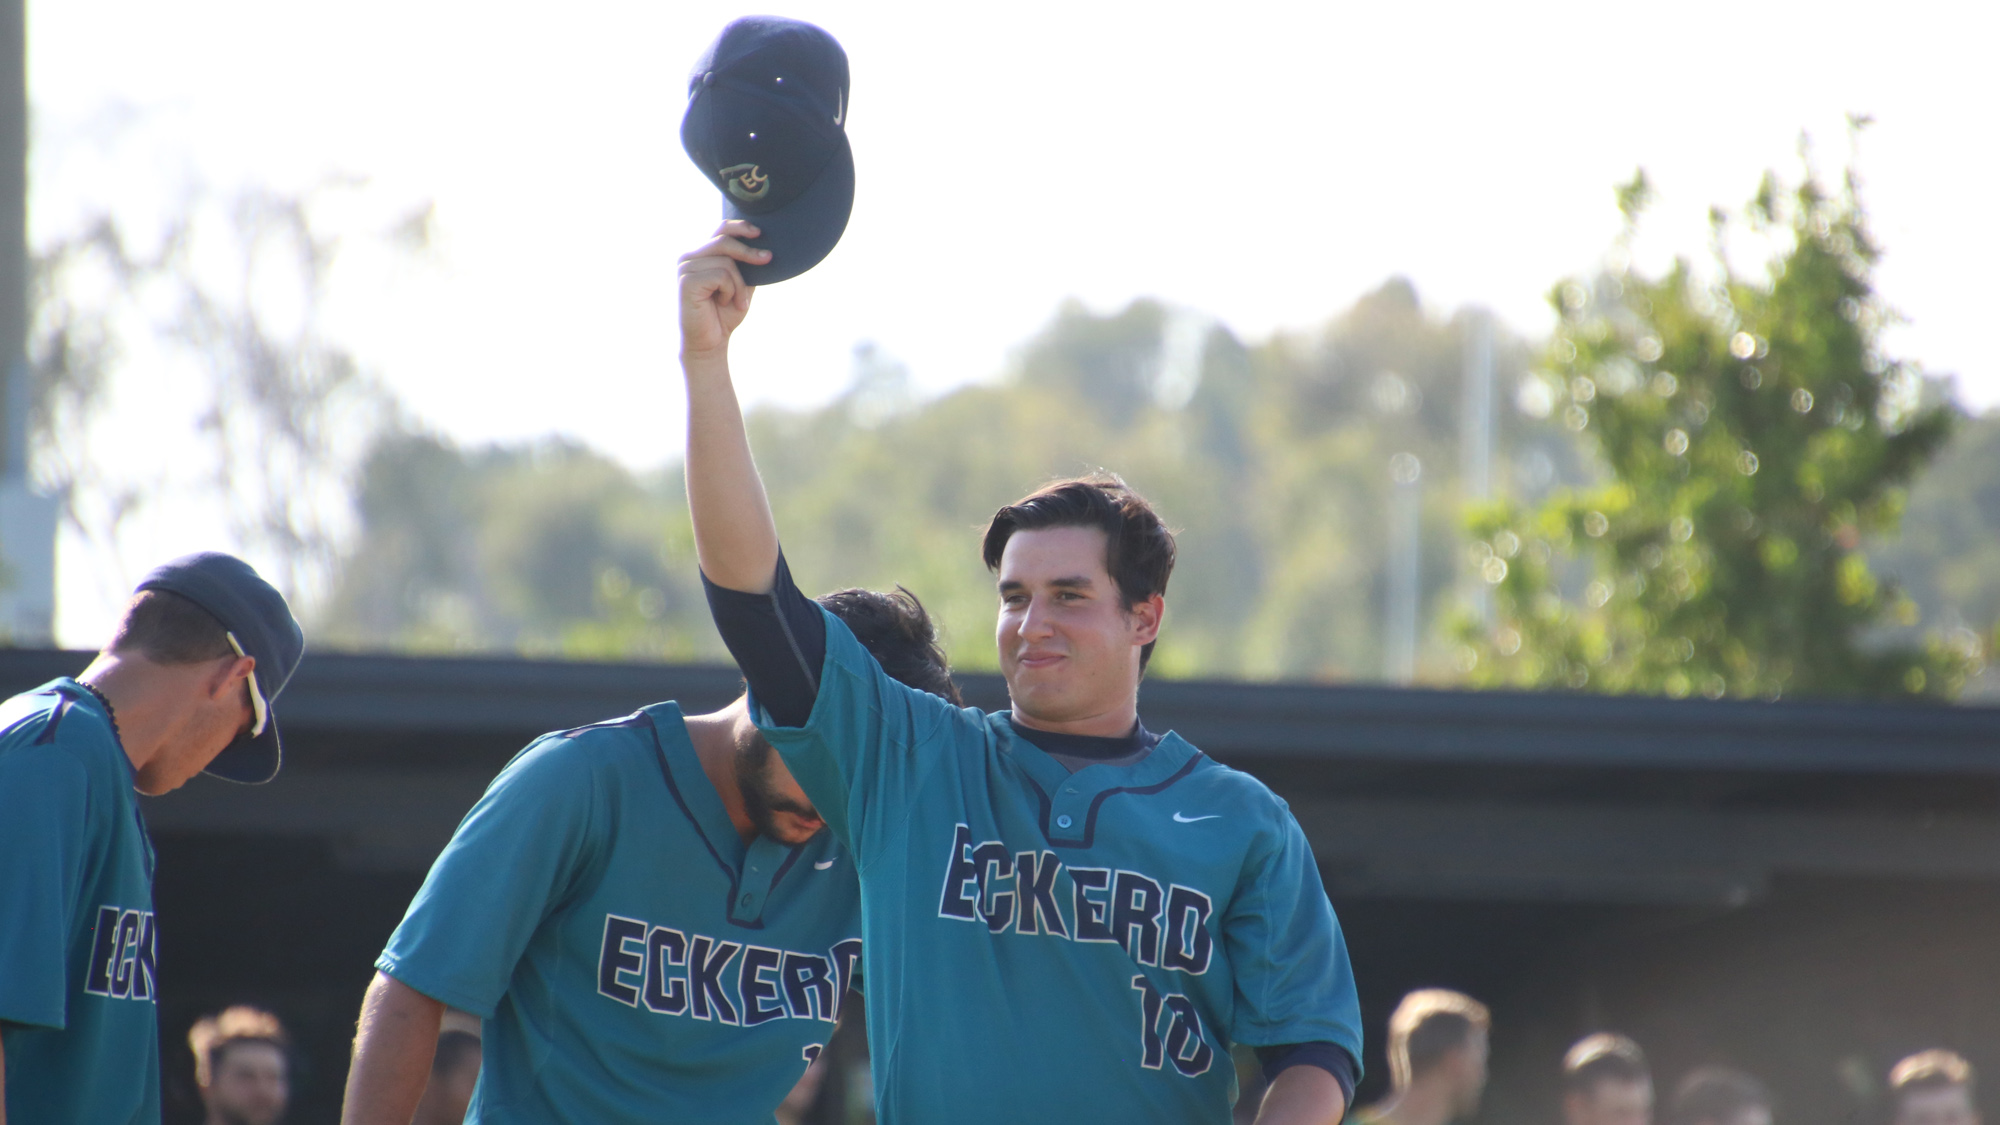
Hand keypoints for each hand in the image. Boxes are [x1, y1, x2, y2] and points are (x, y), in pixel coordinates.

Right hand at [678, 219, 769, 357]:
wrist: (710, 342)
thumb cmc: (724, 314)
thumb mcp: (741, 285)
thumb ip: (746, 266)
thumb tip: (763, 246)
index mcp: (701, 254)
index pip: (720, 229)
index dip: (740, 227)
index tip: (759, 233)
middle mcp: (689, 257)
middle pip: (724, 240)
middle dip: (749, 251)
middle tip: (768, 259)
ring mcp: (685, 268)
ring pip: (726, 262)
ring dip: (740, 284)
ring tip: (737, 301)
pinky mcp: (687, 281)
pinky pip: (721, 276)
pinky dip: (731, 291)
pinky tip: (723, 303)